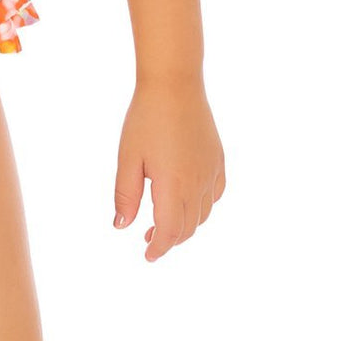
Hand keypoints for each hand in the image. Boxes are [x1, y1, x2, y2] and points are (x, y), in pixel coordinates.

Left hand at [113, 75, 225, 260]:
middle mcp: (197, 184)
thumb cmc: (146, 119)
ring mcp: (211, 172)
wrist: (174, 85)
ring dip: (186, 226)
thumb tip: (122, 226)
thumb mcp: (128, 157)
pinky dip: (204, 207)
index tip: (147, 255)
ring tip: (165, 223)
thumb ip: (126, 195)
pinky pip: (216, 194)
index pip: (169, 232)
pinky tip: (190, 201)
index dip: (158, 248)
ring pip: (203, 214)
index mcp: (173, 186)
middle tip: (149, 240)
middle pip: (187, 227)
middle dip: (169, 239)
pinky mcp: (218, 159)